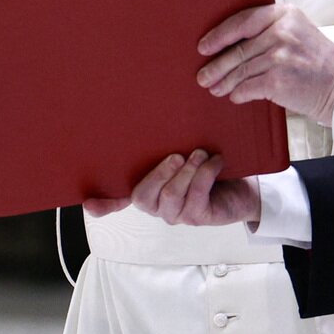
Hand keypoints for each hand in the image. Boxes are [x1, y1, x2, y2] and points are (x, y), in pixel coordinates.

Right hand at [83, 150, 259, 225]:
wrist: (245, 184)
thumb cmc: (210, 164)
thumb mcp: (187, 151)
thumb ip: (166, 144)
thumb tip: (150, 116)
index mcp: (149, 189)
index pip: (119, 201)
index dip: (104, 203)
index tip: (88, 202)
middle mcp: (158, 205)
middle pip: (143, 197)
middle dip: (159, 174)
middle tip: (178, 154)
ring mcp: (178, 214)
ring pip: (170, 197)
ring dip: (186, 172)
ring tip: (200, 154)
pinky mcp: (199, 217)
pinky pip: (196, 197)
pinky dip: (206, 175)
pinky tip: (216, 161)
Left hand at [197, 4, 333, 124]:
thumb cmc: (320, 62)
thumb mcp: (300, 32)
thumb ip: (272, 30)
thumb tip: (232, 43)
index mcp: (286, 14)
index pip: (243, 21)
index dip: (219, 35)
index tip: (205, 46)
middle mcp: (281, 31)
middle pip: (238, 49)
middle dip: (217, 65)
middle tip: (203, 75)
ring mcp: (279, 56)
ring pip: (240, 70)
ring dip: (224, 82)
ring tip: (215, 88)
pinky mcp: (277, 80)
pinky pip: (247, 88)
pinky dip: (238, 94)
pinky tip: (234, 96)